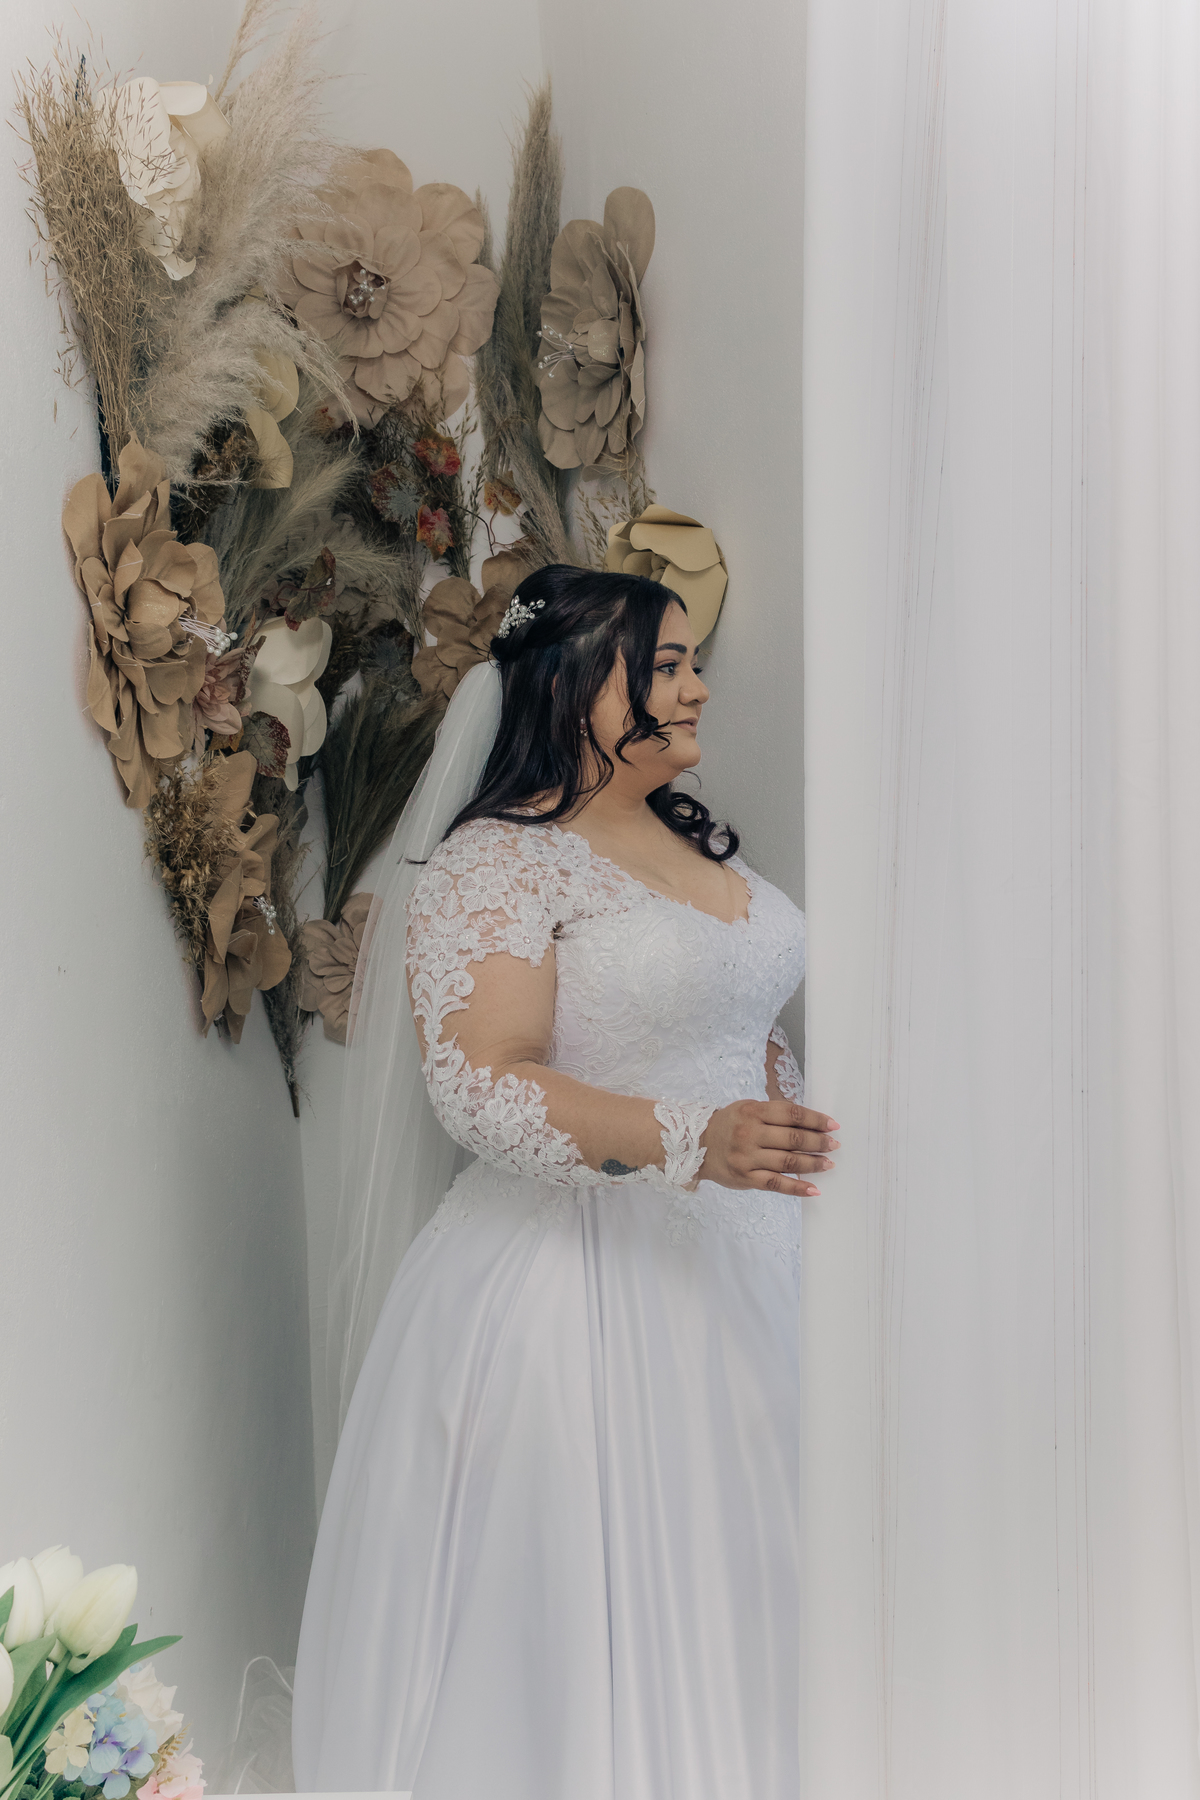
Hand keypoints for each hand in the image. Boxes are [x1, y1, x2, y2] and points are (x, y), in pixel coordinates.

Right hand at [698, 1099, 839, 1194]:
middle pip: (793, 1138)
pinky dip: (797, 1188)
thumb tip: (810, 1124)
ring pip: (787, 1161)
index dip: (815, 1119)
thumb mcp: (747, 1109)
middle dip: (819, 1142)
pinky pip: (776, 1184)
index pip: (791, 1114)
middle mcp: (750, 1133)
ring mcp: (747, 1157)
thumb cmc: (728, 1124)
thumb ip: (774, 1114)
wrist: (696, 1145)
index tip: (833, 1125)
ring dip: (813, 1164)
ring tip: (828, 1164)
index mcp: (753, 1111)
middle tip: (835, 1145)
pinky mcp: (746, 1178)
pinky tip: (813, 1189)